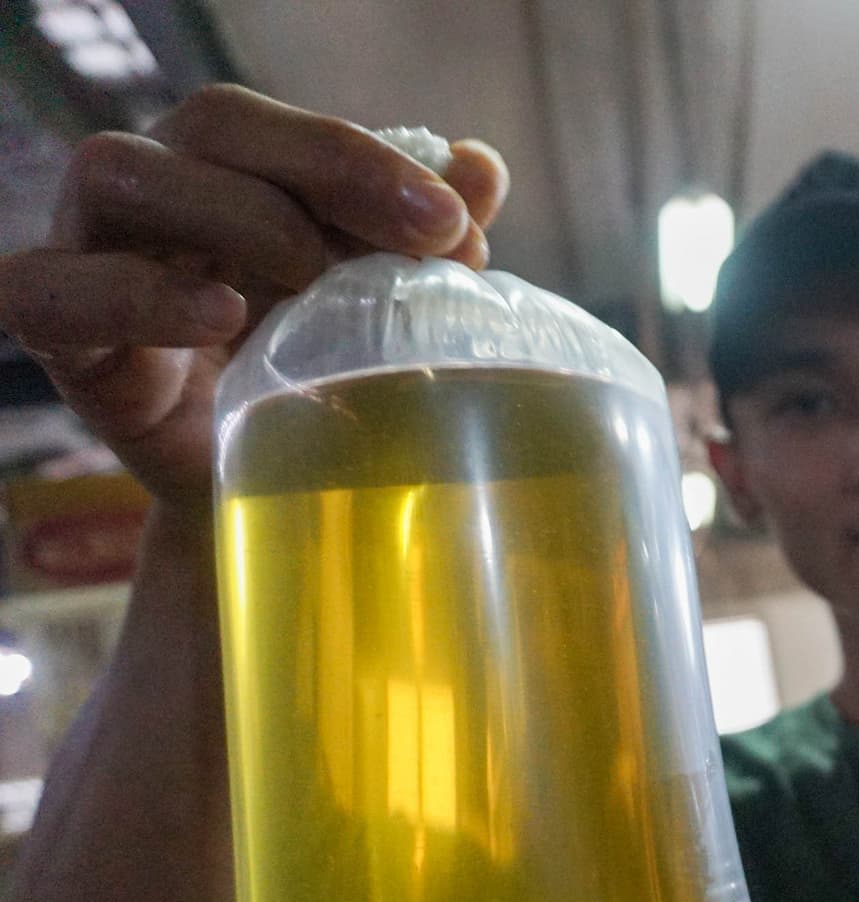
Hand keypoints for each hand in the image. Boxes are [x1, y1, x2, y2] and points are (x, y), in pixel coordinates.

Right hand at [0, 85, 508, 522]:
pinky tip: (219, 312)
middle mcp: (156, 192)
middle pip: (213, 125)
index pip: (282, 126)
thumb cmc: (315, 383)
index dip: (367, 157)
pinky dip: (140, 294)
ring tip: (318, 277)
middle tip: (425, 238)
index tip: (455, 221)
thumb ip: (419, 238)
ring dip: (239, 213)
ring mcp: (91, 253)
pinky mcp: (62, 335)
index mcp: (231, 172)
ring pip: (121, 174)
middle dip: (328, 167)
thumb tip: (480, 165)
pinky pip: (58, 291)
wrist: (264, 499)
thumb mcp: (377, 310)